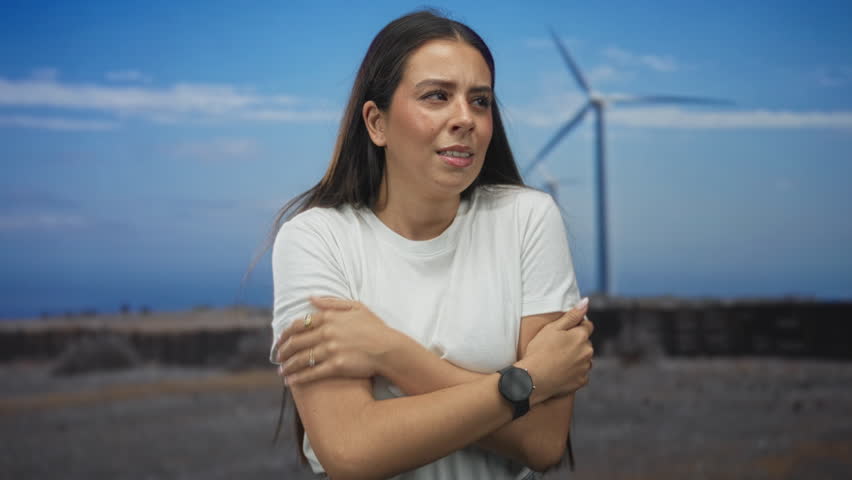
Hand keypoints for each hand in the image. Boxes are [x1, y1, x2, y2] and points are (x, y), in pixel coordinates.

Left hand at [273, 297, 402, 384]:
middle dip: (282, 351)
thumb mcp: (356, 307)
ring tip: (282, 371)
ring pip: (301, 359)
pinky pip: (311, 373)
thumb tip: (310, 298)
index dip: (285, 334)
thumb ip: (331, 302)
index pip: (299, 324)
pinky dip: (298, 378)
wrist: (388, 348)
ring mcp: (331, 350)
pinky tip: (290, 382)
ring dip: (287, 366)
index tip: (280, 340)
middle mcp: (327, 333)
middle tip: (277, 357)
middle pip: (296, 342)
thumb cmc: (374, 327)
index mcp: (329, 317)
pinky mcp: (336, 366)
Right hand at [516, 298, 593, 401]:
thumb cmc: (540, 350)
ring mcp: (585, 367)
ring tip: (558, 360)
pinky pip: (582, 373)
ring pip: (585, 358)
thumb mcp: (553, 328)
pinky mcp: (581, 381)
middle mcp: (588, 351)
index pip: (587, 326)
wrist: (533, 378)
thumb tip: (586, 302)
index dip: (575, 327)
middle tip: (557, 347)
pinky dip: (575, 372)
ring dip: (577, 357)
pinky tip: (561, 371)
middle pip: (586, 343)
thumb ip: (572, 315)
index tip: (563, 333)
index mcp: (581, 336)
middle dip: (576, 343)